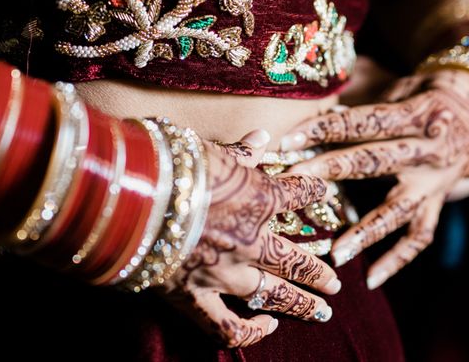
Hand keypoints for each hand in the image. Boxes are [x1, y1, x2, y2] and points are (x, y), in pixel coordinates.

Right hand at [159, 130, 341, 348]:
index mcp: (259, 198)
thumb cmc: (172, 165)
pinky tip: (266, 327)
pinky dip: (251, 332)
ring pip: (276, 294)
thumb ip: (240, 151)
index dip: (313, 191)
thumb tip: (262, 136)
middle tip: (336, 281)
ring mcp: (226, 273)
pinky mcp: (196, 297)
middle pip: (296, 258)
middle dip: (318, 271)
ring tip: (323, 311)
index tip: (322, 192)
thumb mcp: (210, 150)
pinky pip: (230, 327)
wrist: (132, 197)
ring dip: (303, 304)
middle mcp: (251, 239)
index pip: (298, 193)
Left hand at [280, 69, 468, 288]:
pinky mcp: (439, 202)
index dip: (324, 128)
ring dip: (365, 232)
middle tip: (293, 179)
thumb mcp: (402, 84)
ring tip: (335, 253)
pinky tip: (372, 279)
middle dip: (330, 170)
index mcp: (416, 114)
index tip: (289, 138)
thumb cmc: (429, 94)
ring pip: (398, 209)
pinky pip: (420, 236)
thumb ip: (366, 95)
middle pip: (374, 162)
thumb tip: (319, 101)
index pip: (364, 122)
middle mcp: (428, 151)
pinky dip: (398, 259)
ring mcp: (435, 182)